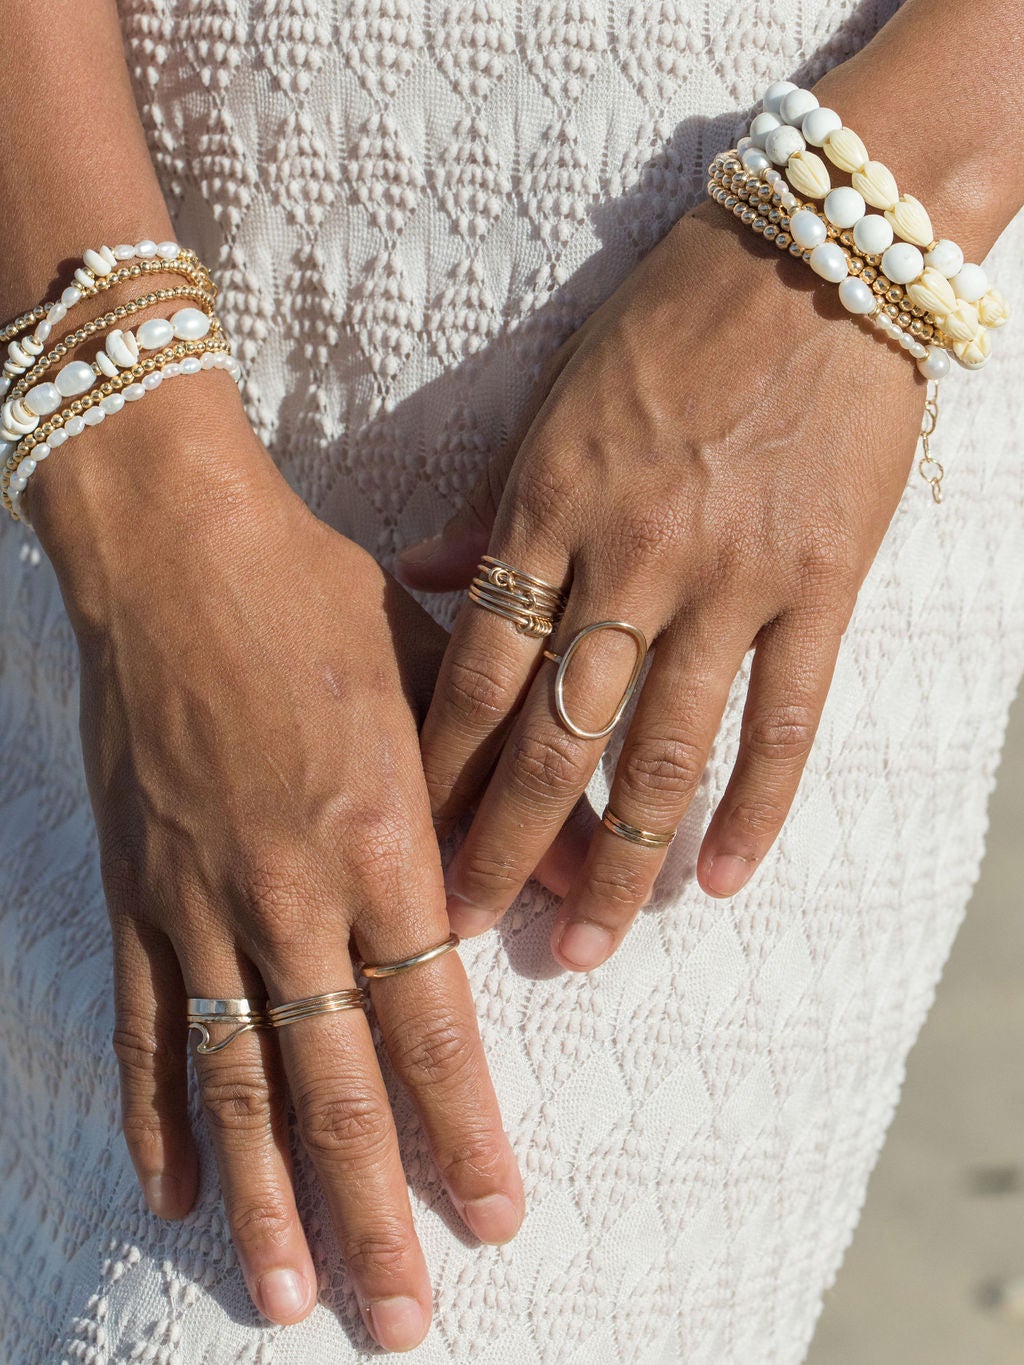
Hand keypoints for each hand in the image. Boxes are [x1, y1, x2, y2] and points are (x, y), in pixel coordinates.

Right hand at [30, 388, 523, 1351]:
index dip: (463, 1126)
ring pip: (237, 1078)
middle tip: (406, 1315)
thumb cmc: (316, 601)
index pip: (430, 1018)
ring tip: (291, 1295)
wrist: (177, 551)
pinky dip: (157, 1114)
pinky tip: (174, 1192)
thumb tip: (577, 885)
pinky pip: (142, 1024)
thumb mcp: (438, 679)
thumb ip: (502, 794)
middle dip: (373, 1204)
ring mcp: (198, 899)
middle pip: (334, 1079)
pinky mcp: (135, 889)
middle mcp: (287, 891)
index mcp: (378, 837)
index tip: (495, 1216)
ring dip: (266, 1195)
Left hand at [398, 197, 925, 971]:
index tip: (405, 842)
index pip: (476, 671)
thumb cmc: (670, 324)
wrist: (815, 257)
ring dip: (621, 861)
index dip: (436, 768)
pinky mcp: (820, 587)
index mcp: (549, 512)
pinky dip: (756, 806)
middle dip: (499, 844)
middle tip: (461, 933)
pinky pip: (786, 720)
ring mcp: (729, 580)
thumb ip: (492, 507)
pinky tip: (724, 878)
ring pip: (663, 751)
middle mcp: (629, 560)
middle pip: (551, 735)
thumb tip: (418, 574)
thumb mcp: (554, 403)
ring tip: (590, 945)